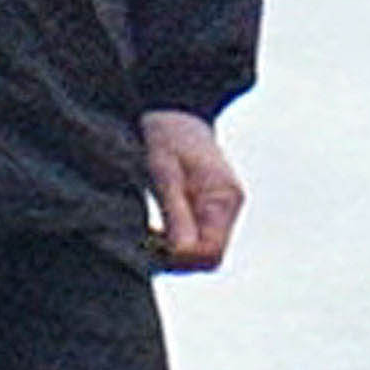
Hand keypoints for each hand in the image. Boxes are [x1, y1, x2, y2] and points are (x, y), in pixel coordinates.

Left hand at [143, 110, 243, 272]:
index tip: (148, 245)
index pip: (211, 253)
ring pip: (202, 252)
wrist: (173, 109)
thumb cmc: (166, 134)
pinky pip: (196, 238)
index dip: (179, 259)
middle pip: (209, 258)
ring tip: (143, 236)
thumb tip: (181, 255)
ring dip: (172, 253)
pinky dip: (174, 243)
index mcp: (223, 198)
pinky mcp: (207, 207)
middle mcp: (228, 207)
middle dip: (175, 260)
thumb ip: (175, 212)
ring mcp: (220, 208)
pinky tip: (151, 232)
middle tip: (141, 244)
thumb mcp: (164, 170)